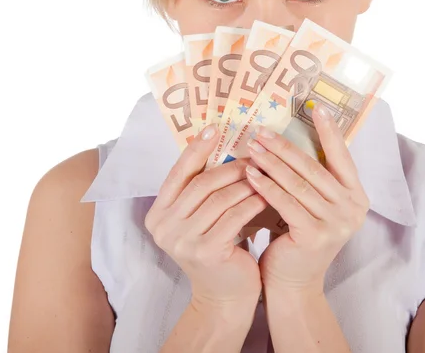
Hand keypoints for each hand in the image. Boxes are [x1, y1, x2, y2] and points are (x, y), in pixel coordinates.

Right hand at [144, 124, 267, 308]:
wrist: (225, 297)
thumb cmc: (218, 249)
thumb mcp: (201, 218)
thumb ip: (202, 190)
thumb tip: (221, 145)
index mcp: (158, 214)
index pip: (178, 173)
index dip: (196, 149)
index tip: (214, 127)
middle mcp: (163, 227)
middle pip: (201, 184)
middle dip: (230, 166)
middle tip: (254, 155)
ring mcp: (182, 241)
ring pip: (220, 198)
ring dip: (245, 183)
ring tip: (265, 172)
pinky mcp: (206, 252)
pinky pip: (234, 216)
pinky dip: (252, 202)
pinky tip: (266, 194)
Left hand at [244, 104, 369, 294]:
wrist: (293, 282)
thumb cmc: (298, 236)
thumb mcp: (312, 204)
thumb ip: (310, 177)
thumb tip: (288, 137)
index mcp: (356, 196)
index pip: (342, 156)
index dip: (329, 130)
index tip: (316, 106)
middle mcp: (353, 208)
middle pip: (313, 168)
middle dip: (285, 147)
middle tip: (262, 130)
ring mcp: (337, 223)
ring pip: (298, 183)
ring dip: (271, 162)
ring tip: (251, 146)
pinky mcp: (315, 235)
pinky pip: (285, 202)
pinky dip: (266, 186)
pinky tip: (249, 173)